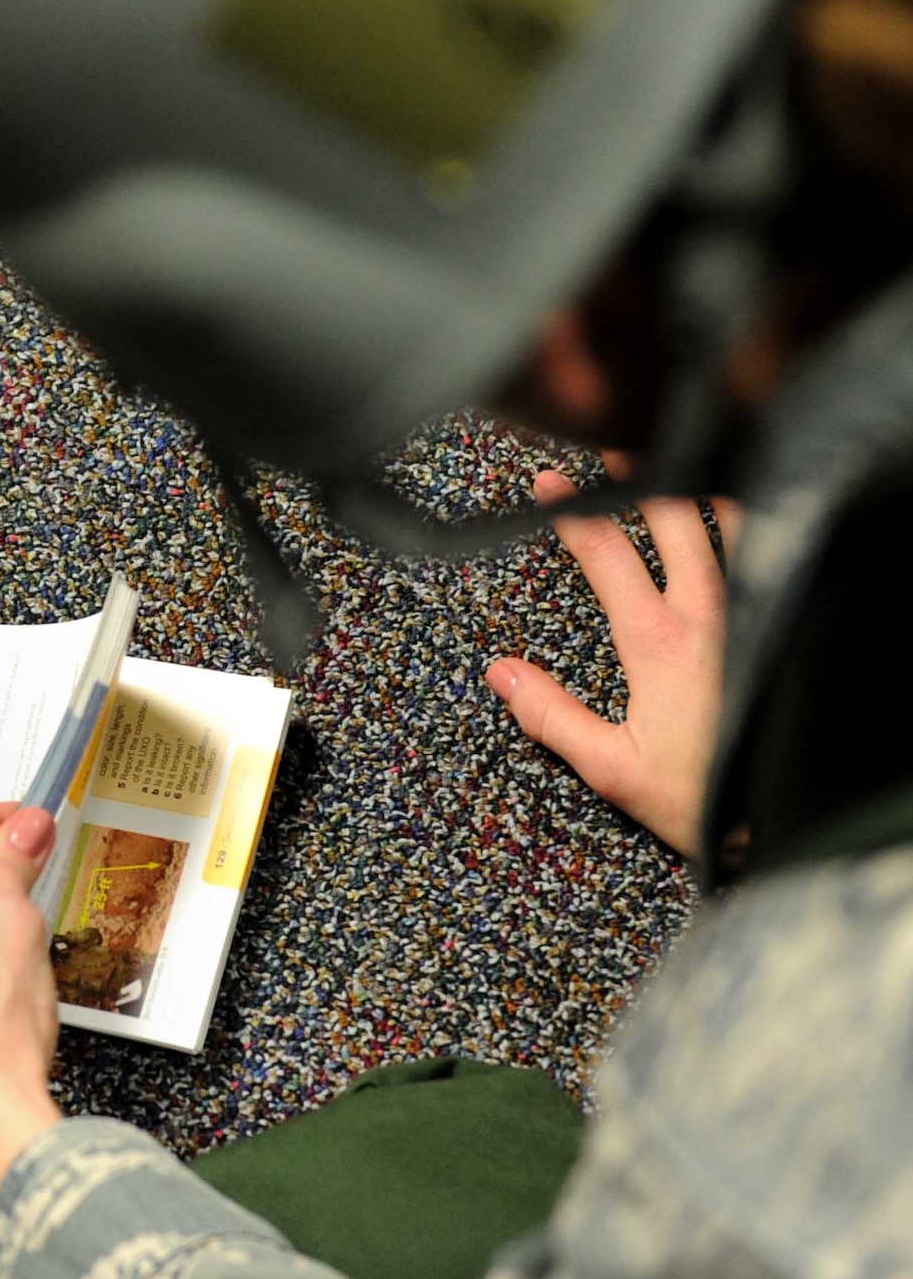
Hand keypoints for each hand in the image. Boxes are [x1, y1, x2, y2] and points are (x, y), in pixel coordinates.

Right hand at [486, 467, 738, 858]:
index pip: (607, 553)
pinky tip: (737, 534)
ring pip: (735, 528)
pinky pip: (765, 559)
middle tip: (614, 460)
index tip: (549, 484)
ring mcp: (750, 617)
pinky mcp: (777, 628)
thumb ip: (551, 716)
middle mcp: (709, 617)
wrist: (776, 818)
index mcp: (658, 641)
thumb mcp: (610, 768)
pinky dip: (748, 532)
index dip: (573, 511)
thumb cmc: (700, 797)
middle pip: (676, 518)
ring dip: (702, 497)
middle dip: (641, 478)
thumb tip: (502, 673)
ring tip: (680, 481)